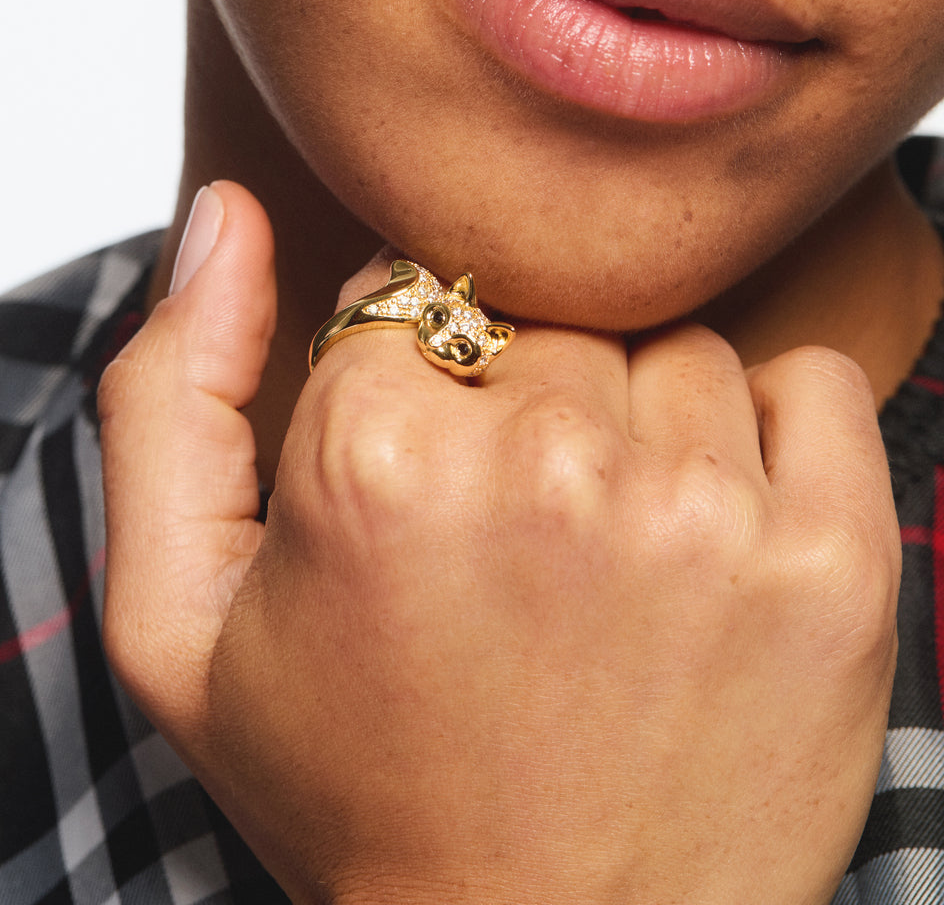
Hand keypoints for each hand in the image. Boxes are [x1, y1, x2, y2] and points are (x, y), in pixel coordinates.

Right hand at [100, 181, 899, 904]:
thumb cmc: (358, 787)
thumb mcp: (179, 623)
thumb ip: (169, 394)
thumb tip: (226, 211)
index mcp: (375, 461)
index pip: (404, 296)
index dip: (410, 388)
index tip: (423, 490)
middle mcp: (546, 465)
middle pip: (543, 318)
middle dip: (523, 400)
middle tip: (512, 546)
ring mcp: (700, 513)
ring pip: (670, 348)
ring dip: (644, 425)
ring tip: (606, 563)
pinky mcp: (830, 561)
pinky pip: (810, 383)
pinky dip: (774, 432)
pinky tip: (714, 535)